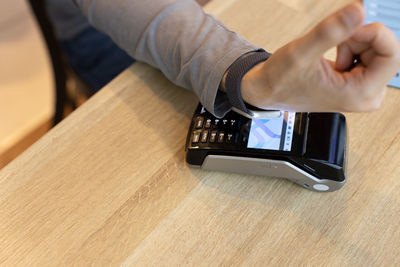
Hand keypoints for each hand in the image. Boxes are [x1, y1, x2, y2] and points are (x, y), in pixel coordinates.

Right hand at [241, 2, 399, 111]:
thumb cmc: (281, 80)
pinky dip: (349, 49)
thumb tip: (359, 10)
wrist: (269, 91)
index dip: (372, 33)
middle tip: (332, 47)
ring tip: (326, 59)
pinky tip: (331, 62)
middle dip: (358, 40)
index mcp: (360, 94)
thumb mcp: (301, 53)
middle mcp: (367, 96)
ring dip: (352, 44)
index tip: (348, 31)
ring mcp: (364, 90)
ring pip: (375, 50)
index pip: (392, 54)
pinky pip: (367, 54)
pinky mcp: (359, 84)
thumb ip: (330, 32)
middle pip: (384, 50)